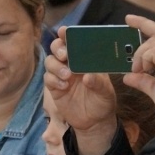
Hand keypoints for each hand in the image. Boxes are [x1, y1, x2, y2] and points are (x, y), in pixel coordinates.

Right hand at [44, 26, 117, 154]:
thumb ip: (99, 83)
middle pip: (57, 48)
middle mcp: (71, 63)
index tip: (64, 32)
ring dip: (56, 66)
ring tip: (67, 75)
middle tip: (65, 56)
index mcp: (85, 59)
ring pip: (50, 62)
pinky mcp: (54, 88)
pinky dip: (53, 80)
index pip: (75, 42)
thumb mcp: (106, 92)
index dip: (68, 34)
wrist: (94, 122)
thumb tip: (87, 76)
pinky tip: (63, 86)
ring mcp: (61, 75)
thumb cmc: (103, 102)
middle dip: (58, 48)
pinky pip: (48, 78)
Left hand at [123, 14, 154, 119]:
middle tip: (127, 22)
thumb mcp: (154, 89)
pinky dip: (145, 59)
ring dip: (141, 54)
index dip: (146, 25)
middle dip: (142, 24)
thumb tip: (127, 76)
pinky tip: (143, 70)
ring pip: (154, 43)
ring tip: (138, 69)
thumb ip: (142, 81)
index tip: (130, 19)